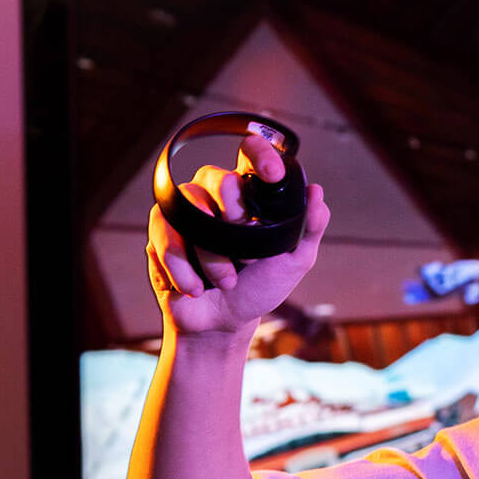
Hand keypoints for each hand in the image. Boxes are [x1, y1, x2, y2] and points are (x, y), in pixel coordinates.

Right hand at [146, 128, 329, 338]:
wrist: (223, 323)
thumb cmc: (259, 288)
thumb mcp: (294, 261)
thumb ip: (309, 228)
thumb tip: (317, 193)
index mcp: (249, 197)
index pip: (250, 155)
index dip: (261, 155)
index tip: (274, 174)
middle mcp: (215, 198)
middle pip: (215, 176)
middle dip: (232, 210)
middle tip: (246, 251)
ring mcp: (186, 213)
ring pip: (190, 208)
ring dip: (211, 254)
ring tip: (226, 282)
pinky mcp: (161, 233)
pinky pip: (164, 235)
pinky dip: (183, 267)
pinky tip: (197, 288)